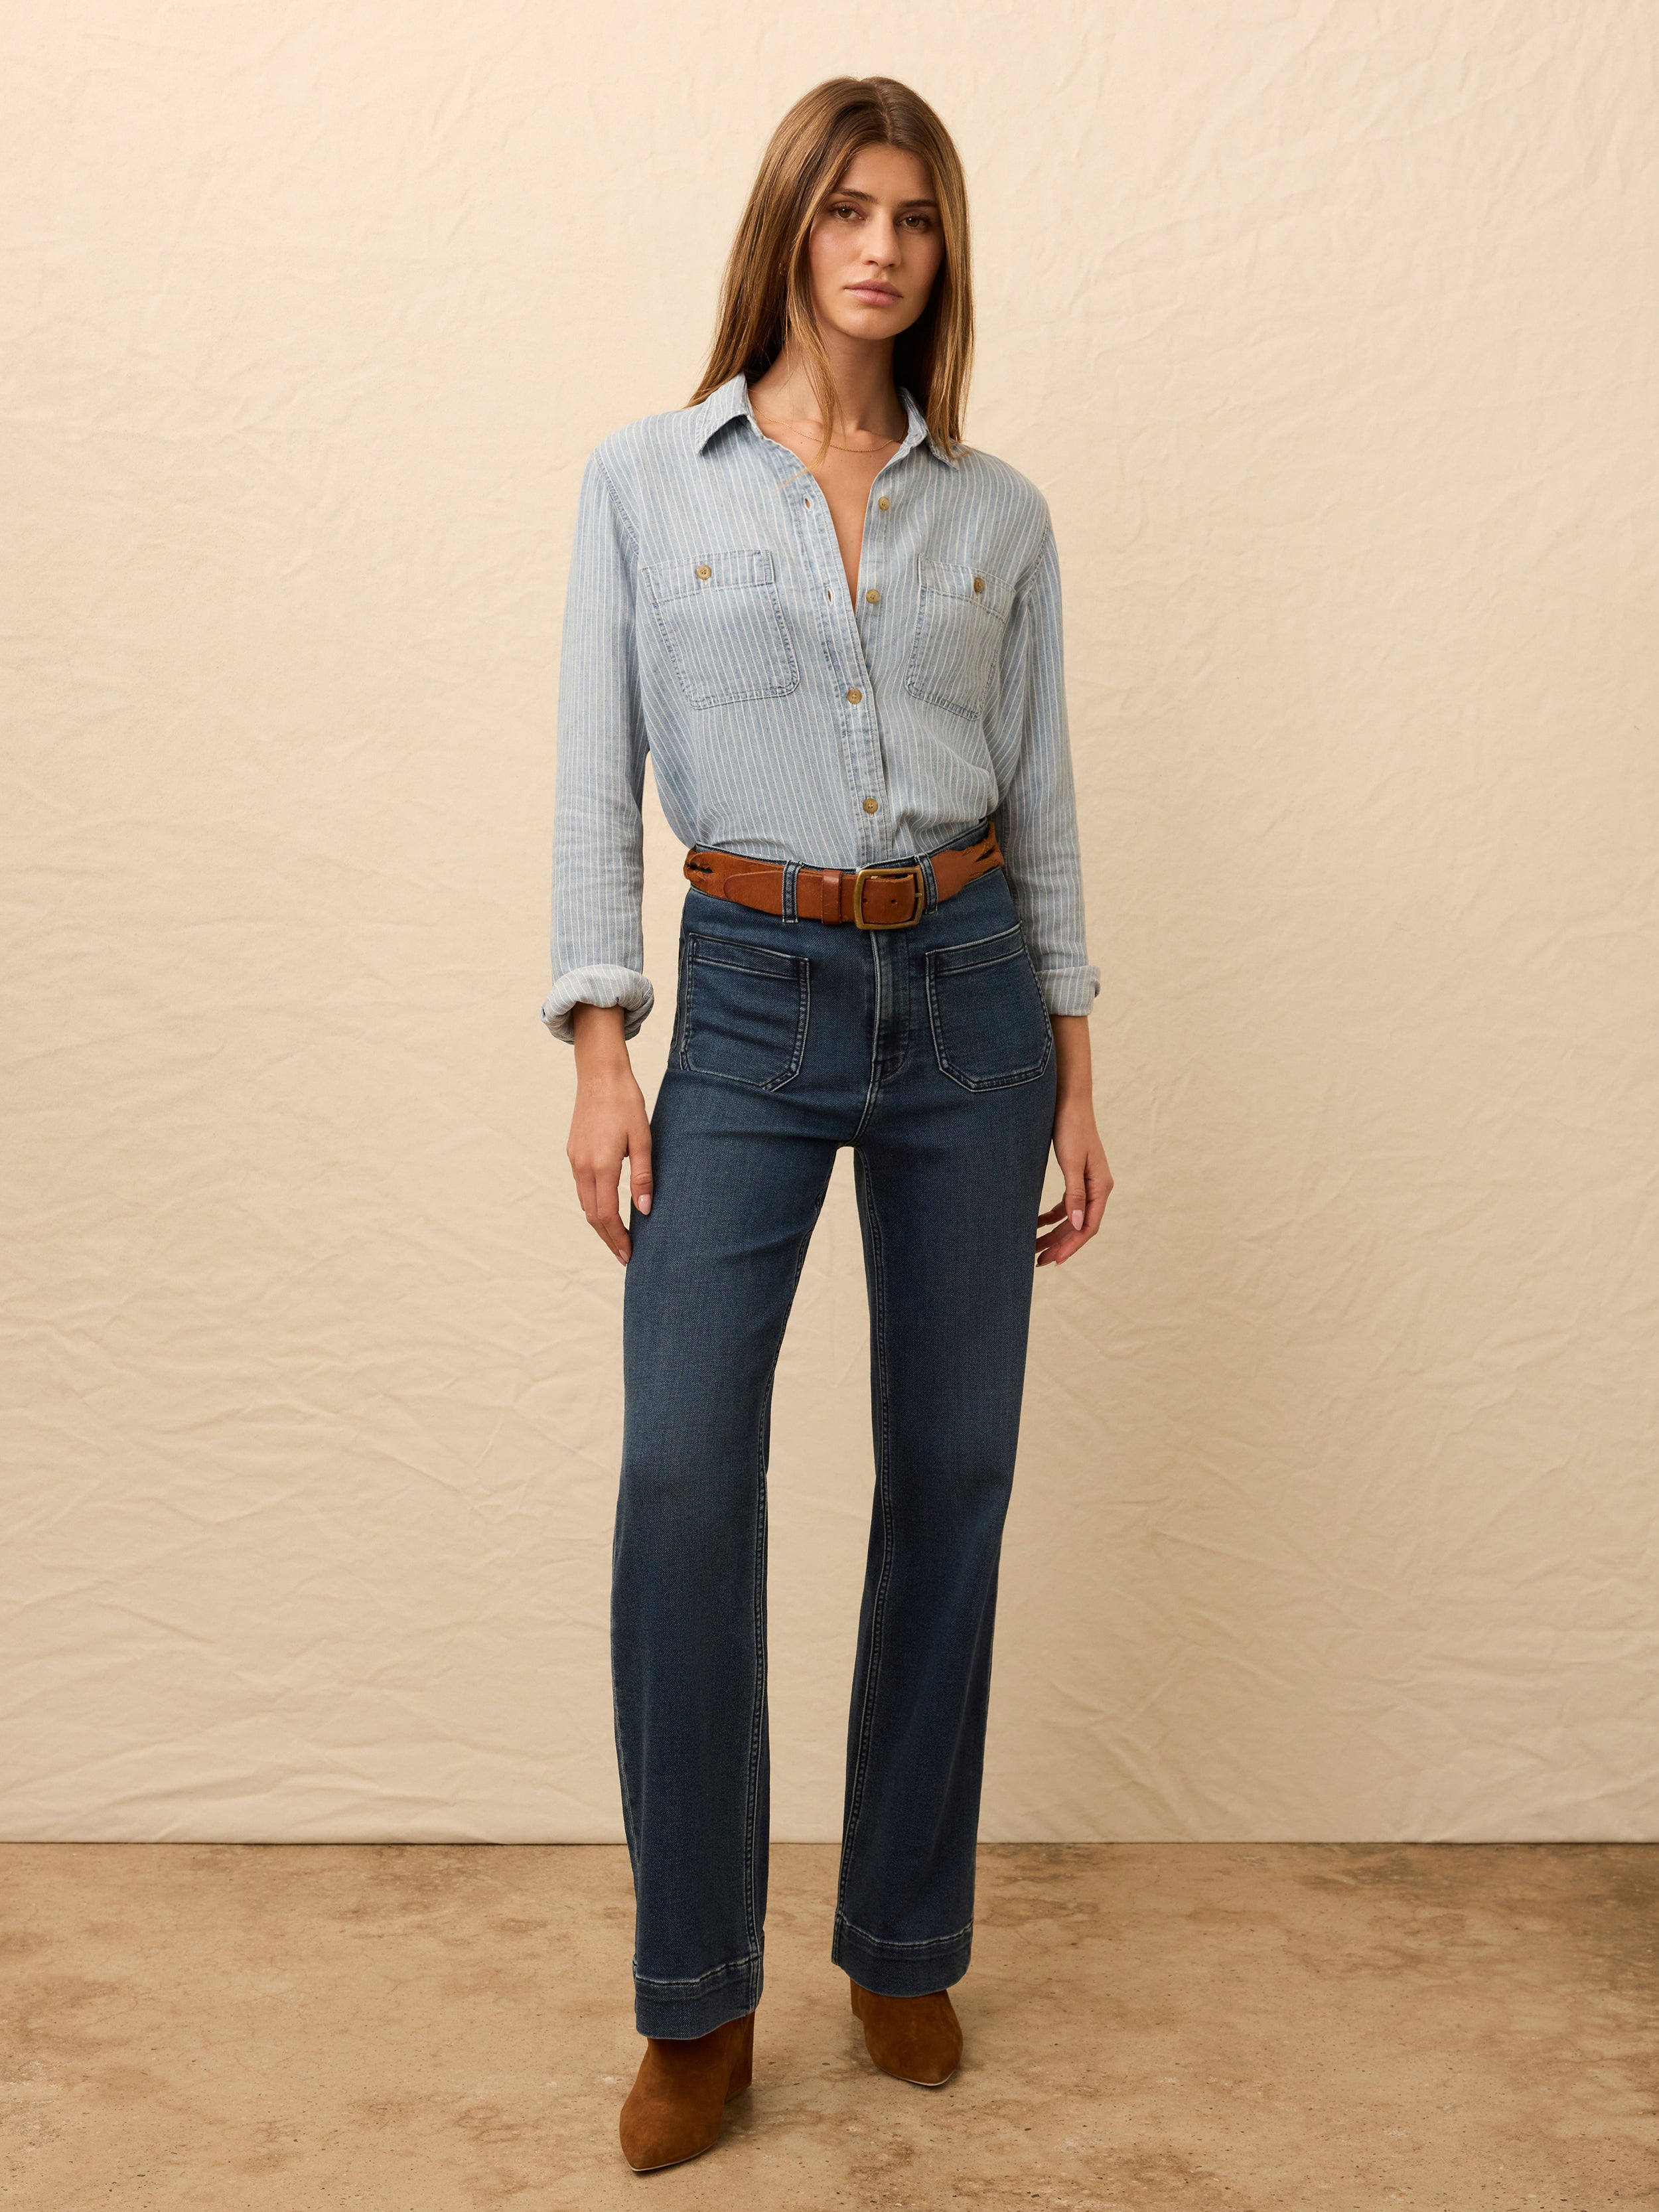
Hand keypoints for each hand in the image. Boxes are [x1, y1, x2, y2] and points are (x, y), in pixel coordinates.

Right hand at [566, 1004, 652, 1263]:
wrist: (599, 1073)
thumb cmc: (625, 1102)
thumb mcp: (642, 1139)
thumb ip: (643, 1177)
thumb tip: (644, 1211)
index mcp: (600, 1165)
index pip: (606, 1215)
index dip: (617, 1238)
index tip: (629, 1255)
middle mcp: (582, 1166)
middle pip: (591, 1215)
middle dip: (607, 1237)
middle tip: (624, 1255)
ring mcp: (574, 1159)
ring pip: (584, 1202)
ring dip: (599, 1223)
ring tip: (617, 1238)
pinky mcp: (573, 1152)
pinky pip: (581, 1188)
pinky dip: (593, 1205)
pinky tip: (606, 1209)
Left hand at [1036, 1014, 1112, 1266]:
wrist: (1069, 1099)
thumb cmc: (1071, 1127)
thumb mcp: (1071, 1163)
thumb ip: (1075, 1195)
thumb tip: (1078, 1226)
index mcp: (1100, 1187)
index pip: (1087, 1227)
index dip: (1070, 1247)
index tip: (1051, 1261)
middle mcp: (1098, 1187)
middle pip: (1079, 1226)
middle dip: (1059, 1244)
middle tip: (1037, 1261)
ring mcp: (1088, 1181)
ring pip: (1072, 1217)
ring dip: (1055, 1232)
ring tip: (1034, 1247)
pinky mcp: (1077, 1174)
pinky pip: (1067, 1204)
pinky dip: (1053, 1215)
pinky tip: (1037, 1221)